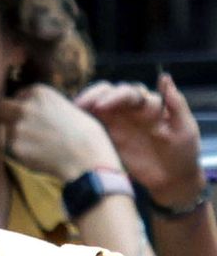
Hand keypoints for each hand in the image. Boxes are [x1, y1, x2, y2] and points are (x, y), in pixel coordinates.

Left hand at [0, 83, 122, 181]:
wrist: (87, 156)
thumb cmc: (81, 132)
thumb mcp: (61, 105)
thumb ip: (39, 106)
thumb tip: (18, 112)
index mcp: (38, 92)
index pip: (16, 97)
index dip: (21, 108)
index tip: (32, 119)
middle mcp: (24, 106)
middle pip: (1, 110)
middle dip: (7, 119)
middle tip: (22, 131)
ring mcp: (17, 126)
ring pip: (5, 131)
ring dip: (15, 137)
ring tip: (40, 145)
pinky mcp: (14, 146)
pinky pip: (10, 149)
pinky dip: (20, 152)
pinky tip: (39, 154)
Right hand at [75, 74, 204, 205]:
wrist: (172, 178)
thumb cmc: (182, 152)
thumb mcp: (184, 128)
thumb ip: (176, 104)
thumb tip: (164, 77)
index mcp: (150, 104)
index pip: (130, 93)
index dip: (114, 96)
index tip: (101, 106)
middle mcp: (132, 109)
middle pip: (110, 94)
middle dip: (95, 96)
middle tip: (80, 105)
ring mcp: (119, 122)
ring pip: (99, 106)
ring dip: (86, 105)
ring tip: (72, 110)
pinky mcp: (109, 136)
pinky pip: (95, 124)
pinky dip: (84, 120)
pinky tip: (73, 122)